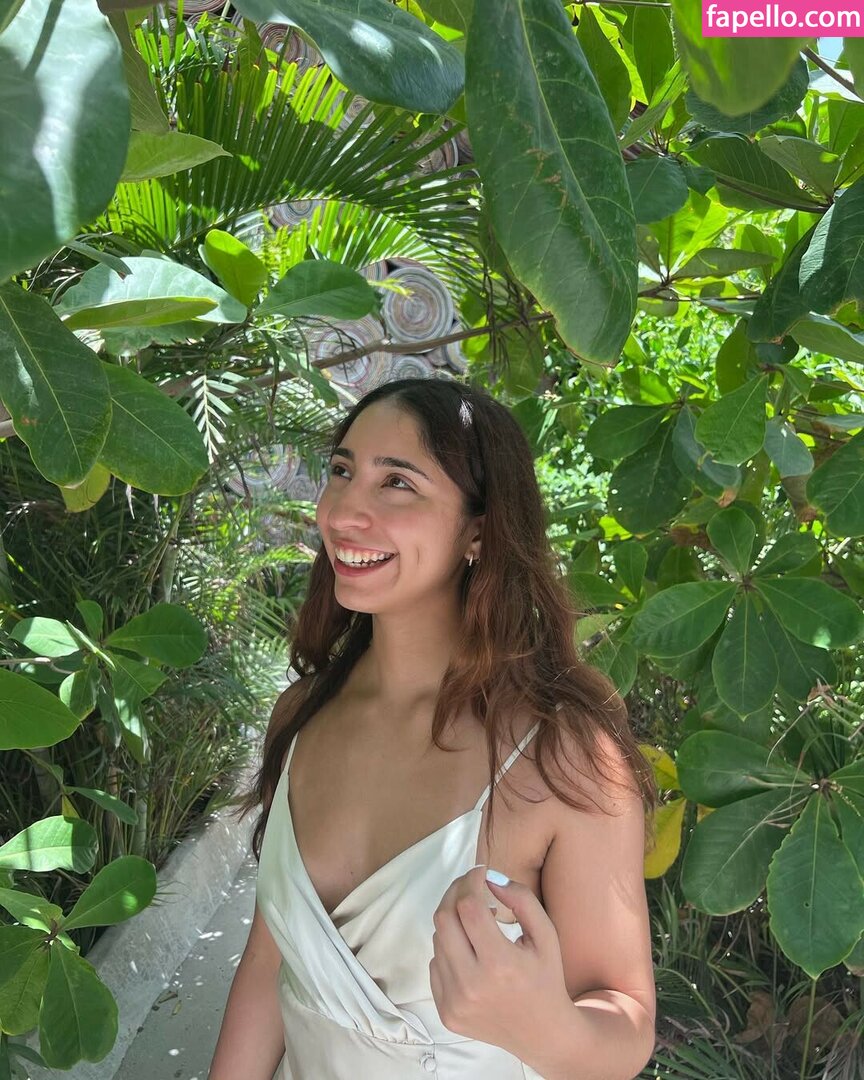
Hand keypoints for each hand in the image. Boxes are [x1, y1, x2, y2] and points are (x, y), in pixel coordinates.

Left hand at [429, 865, 571, 1055]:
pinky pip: (435, 964)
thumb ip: (521, 899)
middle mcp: (471, 985)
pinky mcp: (446, 1012)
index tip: (479, 872)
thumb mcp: (546, 935)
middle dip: (455, 894)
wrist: (543, 1034)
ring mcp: (454, 1002)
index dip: (470, 881)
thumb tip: (490, 877)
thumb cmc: (546, 979)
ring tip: (475, 922)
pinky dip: (449, 949)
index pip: (468, 907)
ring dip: (453, 922)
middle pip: (444, 920)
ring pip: (438, 940)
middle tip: (470, 887)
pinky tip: (470, 952)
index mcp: (500, 964)